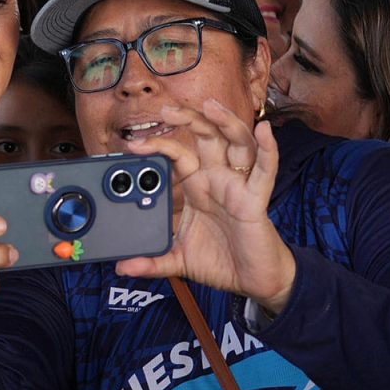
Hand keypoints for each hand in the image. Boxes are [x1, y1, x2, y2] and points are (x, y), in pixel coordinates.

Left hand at [119, 101, 295, 314]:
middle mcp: (218, 180)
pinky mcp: (256, 200)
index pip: (178, 156)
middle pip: (207, 137)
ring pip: (236, 143)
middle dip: (189, 119)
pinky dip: (267, 149)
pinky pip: (265, 170)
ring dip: (225, 122)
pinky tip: (264, 131)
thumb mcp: (179, 260)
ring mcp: (238, 186)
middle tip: (167, 109)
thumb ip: (152, 262)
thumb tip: (122, 267)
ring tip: (210, 107)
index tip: (135, 145)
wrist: (251, 282)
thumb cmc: (221, 261)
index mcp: (198, 188)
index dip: (159, 146)